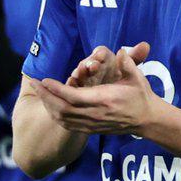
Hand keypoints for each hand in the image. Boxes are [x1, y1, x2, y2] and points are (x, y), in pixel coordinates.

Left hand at [36, 43, 162, 135]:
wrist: (147, 120)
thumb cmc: (141, 96)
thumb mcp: (137, 77)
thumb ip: (128, 63)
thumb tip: (121, 50)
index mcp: (104, 100)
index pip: (73, 96)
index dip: (56, 89)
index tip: (44, 80)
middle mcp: (95, 114)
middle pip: (62, 108)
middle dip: (46, 96)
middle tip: (34, 84)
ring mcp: (92, 124)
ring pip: (62, 118)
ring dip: (48, 106)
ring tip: (39, 93)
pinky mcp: (91, 130)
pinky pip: (68, 125)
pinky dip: (55, 116)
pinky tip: (49, 107)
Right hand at [67, 42, 140, 87]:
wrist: (108, 94)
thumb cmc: (119, 80)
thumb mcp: (130, 71)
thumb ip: (135, 59)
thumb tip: (145, 45)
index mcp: (105, 60)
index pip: (102, 53)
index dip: (100, 54)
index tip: (99, 56)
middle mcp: (93, 66)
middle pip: (88, 62)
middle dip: (88, 63)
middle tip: (91, 66)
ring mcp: (83, 76)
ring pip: (79, 73)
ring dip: (79, 73)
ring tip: (78, 75)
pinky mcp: (77, 87)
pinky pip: (73, 84)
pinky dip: (71, 84)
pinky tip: (72, 84)